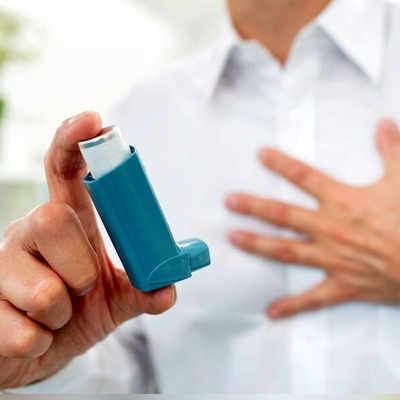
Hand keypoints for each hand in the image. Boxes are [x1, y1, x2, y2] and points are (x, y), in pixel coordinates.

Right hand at [0, 111, 175, 388]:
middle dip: (81, 267)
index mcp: (65, 223)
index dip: (74, 142)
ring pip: (43, 288)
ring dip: (63, 313)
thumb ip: (142, 290)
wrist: (38, 350)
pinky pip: (23, 332)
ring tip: (57, 317)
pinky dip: (41, 342)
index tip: (94, 121)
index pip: (63, 170)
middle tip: (83, 287)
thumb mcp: (115, 299)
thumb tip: (168, 288)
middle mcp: (26, 233)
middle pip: (51, 219)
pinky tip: (32, 337)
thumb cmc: (77, 313)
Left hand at [225, 120, 399, 318]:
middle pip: (282, 214)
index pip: (303, 176)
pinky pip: (313, 298)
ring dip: (257, 244)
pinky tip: (272, 312)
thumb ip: (392, 150)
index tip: (260, 155)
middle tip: (230, 201)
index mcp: (342, 201)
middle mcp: (329, 228)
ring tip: (233, 238)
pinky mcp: (341, 284)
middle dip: (253, 206)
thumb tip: (385, 125)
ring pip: (285, 250)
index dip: (280, 163)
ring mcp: (331, 258)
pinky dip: (292, 306)